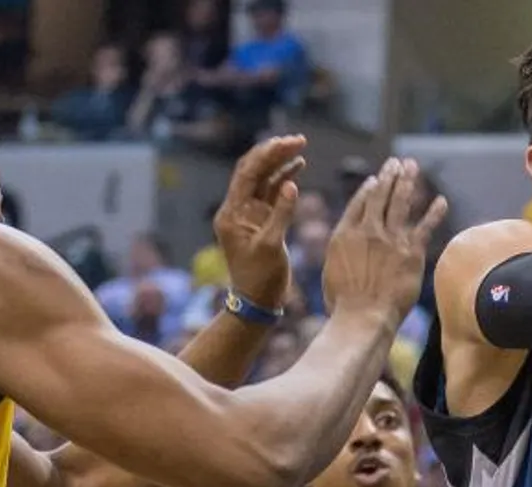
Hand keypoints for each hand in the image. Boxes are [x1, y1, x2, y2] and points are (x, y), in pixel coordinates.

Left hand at [215, 134, 306, 309]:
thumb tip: (291, 183)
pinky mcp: (261, 220)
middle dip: (273, 152)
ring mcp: (249, 214)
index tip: (287, 142)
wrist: (258, 301)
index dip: (267, 155)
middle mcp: (237, 209)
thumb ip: (282, 214)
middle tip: (297, 139)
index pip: (247, 174)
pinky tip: (298, 166)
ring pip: (263, 179)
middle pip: (253, 171)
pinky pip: (271, 192)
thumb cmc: (261, 279)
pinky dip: (284, 178)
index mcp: (231, 214)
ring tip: (300, 147)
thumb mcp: (272, 246)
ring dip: (280, 162)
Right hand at [322, 157, 448, 323]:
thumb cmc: (343, 304)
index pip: (359, 203)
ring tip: (412, 166)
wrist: (363, 316)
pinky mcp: (412, 252)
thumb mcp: (331, 273)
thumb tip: (344, 251)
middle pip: (380, 196)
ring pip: (400, 202)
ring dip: (407, 181)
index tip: (375, 179)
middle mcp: (368, 231)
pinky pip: (425, 227)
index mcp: (345, 234)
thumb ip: (340, 254)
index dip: (369, 188)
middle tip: (395, 163)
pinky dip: (434, 212)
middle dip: (389, 176)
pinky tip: (441, 201)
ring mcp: (391, 239)